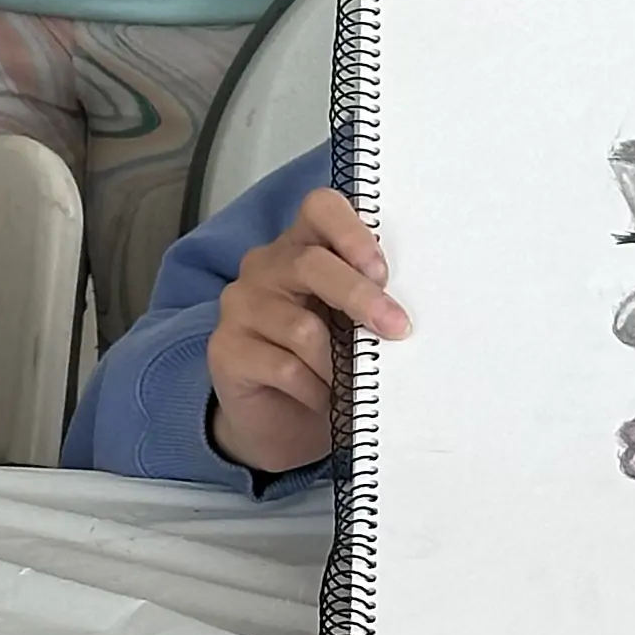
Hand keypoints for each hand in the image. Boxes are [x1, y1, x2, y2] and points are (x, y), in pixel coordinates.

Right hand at [205, 188, 410, 476]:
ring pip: (302, 327)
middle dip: (360, 297)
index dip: (351, 232)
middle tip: (398, 330)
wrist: (282, 425)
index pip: (320, 209)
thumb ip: (372, 304)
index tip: (383, 271)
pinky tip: (324, 401)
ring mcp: (240, 306)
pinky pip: (284, 367)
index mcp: (302, 247)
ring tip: (357, 386)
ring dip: (339, 363)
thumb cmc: (328, 364)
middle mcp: (265, 267)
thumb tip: (409, 314)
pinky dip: (317, 390)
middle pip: (310, 264)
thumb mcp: (353, 326)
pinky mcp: (225, 349)